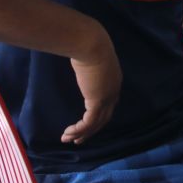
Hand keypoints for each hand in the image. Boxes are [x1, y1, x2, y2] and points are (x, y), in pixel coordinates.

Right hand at [61, 29, 121, 143]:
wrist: (90, 43)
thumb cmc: (87, 44)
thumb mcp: (89, 57)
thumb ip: (87, 65)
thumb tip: (78, 63)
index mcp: (113, 80)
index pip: (108, 103)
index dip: (97, 115)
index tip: (85, 122)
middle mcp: (114, 91)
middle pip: (104, 116)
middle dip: (91, 129)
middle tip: (78, 138)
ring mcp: (108, 97)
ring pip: (96, 123)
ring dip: (82, 133)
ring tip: (68, 139)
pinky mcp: (98, 101)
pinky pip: (89, 122)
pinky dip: (79, 130)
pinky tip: (69, 133)